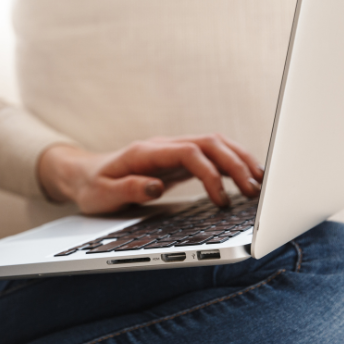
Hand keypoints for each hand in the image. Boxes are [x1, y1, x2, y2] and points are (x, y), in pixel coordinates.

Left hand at [38, 134, 264, 213]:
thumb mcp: (102, 194)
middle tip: (255, 192)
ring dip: (239, 161)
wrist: (82, 176)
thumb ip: (127, 189)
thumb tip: (155, 187)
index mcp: (146, 152)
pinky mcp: (177, 162)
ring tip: (260, 185)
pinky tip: (246, 180)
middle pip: (210, 143)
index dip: (211, 174)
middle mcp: (163, 147)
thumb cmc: (92, 186)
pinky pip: (210, 157)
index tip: (221, 201)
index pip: (190, 153)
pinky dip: (231, 165)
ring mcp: (171, 152)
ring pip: (215, 145)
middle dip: (236, 164)